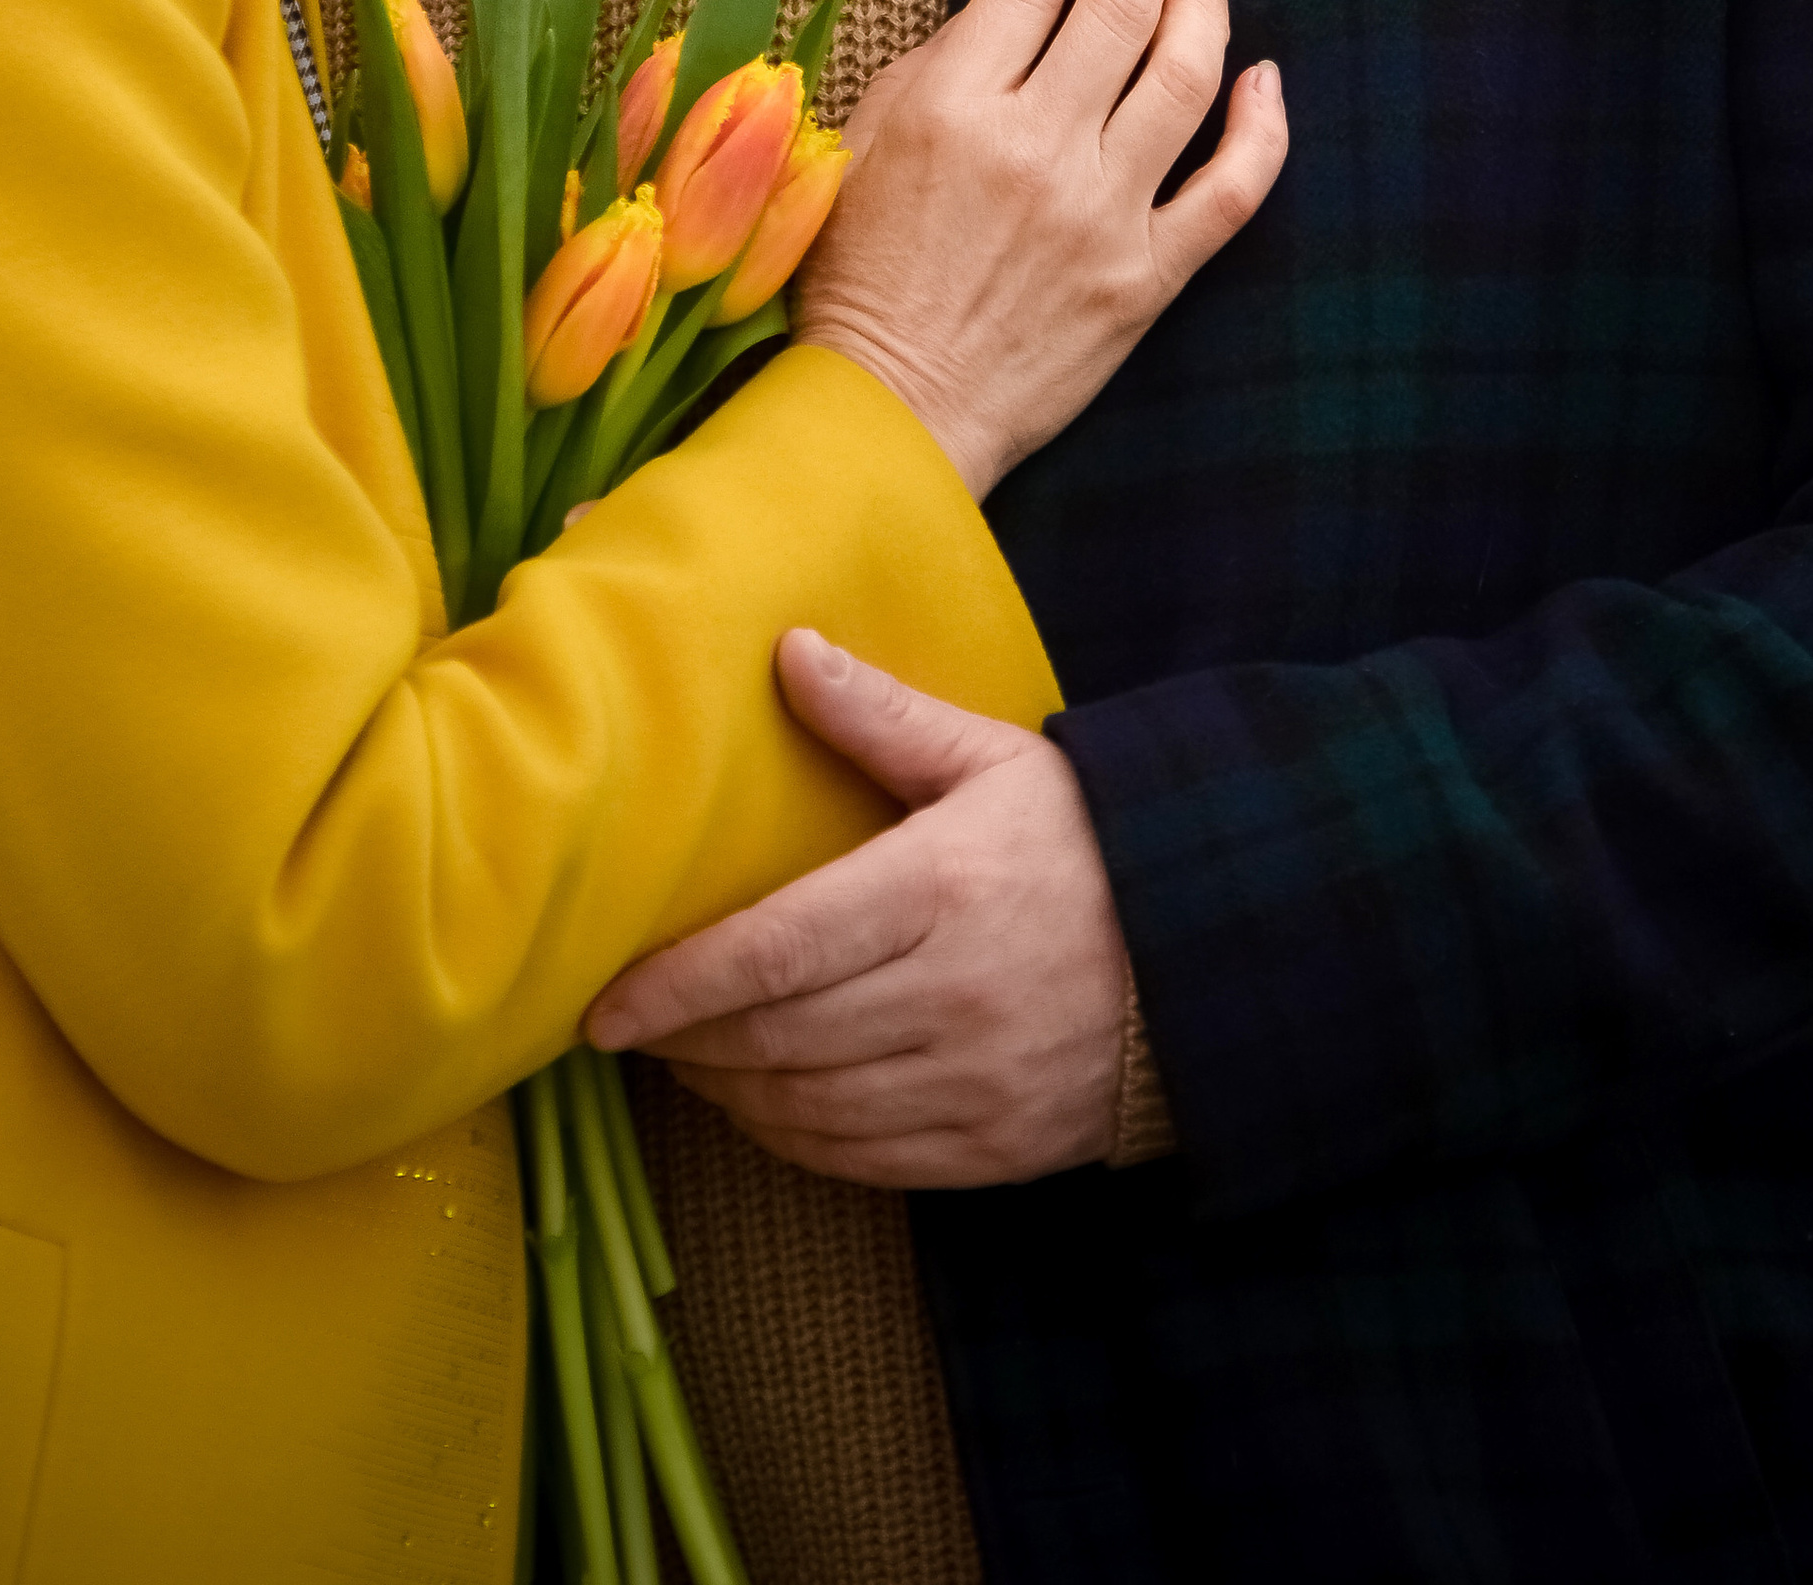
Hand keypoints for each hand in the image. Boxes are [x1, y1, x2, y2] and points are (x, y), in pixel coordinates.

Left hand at [586, 628, 1131, 1186]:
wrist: (1208, 948)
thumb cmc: (1079, 840)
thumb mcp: (990, 758)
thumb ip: (882, 714)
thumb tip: (788, 650)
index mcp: (938, 889)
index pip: (776, 951)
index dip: (678, 985)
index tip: (604, 1003)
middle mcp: (952, 996)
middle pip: (777, 1039)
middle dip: (688, 1041)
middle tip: (631, 1025)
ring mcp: (977, 1081)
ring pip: (810, 1110)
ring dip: (729, 1093)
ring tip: (687, 1058)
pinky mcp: (996, 1149)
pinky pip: (863, 1163)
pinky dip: (794, 1140)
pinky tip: (762, 1104)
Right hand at [796, 0, 1285, 497]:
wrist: (893, 411)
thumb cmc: (859, 274)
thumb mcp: (862, 146)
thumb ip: (936, 65)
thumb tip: (1014, 1)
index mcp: (954, 108)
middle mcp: (1036, 149)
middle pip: (1121, 8)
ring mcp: (1102, 214)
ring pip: (1186, 77)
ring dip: (1202, 7)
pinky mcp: (1148, 278)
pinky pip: (1232, 189)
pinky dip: (1261, 126)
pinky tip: (1262, 78)